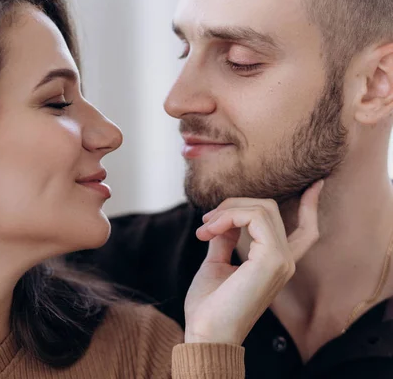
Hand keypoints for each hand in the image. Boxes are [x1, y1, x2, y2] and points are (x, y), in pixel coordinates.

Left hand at [184, 180, 323, 344]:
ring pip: (262, 208)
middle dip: (233, 206)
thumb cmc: (209, 306)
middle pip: (269, 208)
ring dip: (226, 211)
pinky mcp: (272, 259)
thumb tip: (223, 219)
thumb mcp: (216, 264)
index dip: (310, 206)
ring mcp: (281, 260)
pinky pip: (254, 217)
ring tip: (204, 229)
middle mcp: (284, 261)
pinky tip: (209, 231)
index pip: (306, 231)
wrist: (206, 333)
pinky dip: (228, 216)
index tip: (316, 185)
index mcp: (276, 263)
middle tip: (205, 224)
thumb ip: (224, 240)